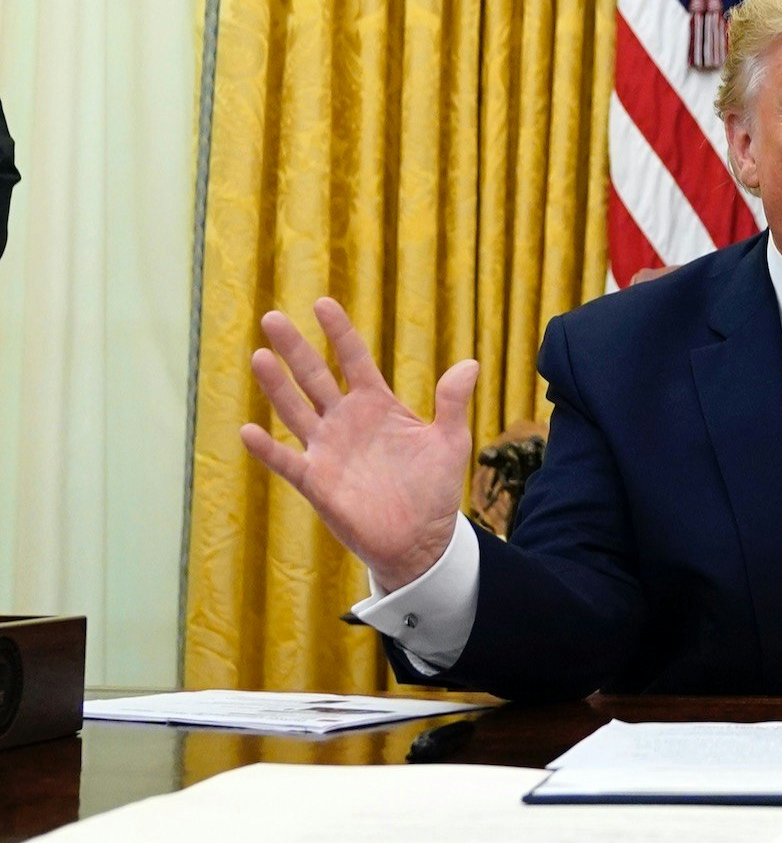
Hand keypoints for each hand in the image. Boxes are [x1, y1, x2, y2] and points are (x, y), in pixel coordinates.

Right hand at [239, 298, 478, 590]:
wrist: (421, 538)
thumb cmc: (433, 488)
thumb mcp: (449, 441)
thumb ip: (452, 403)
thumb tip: (471, 363)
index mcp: (376, 404)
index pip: (353, 360)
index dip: (339, 333)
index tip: (322, 303)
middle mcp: (345, 421)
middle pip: (314, 377)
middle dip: (295, 349)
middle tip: (273, 318)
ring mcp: (327, 449)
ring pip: (295, 410)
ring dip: (277, 386)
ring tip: (260, 356)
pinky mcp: (316, 482)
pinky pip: (286, 461)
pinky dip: (267, 448)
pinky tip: (249, 430)